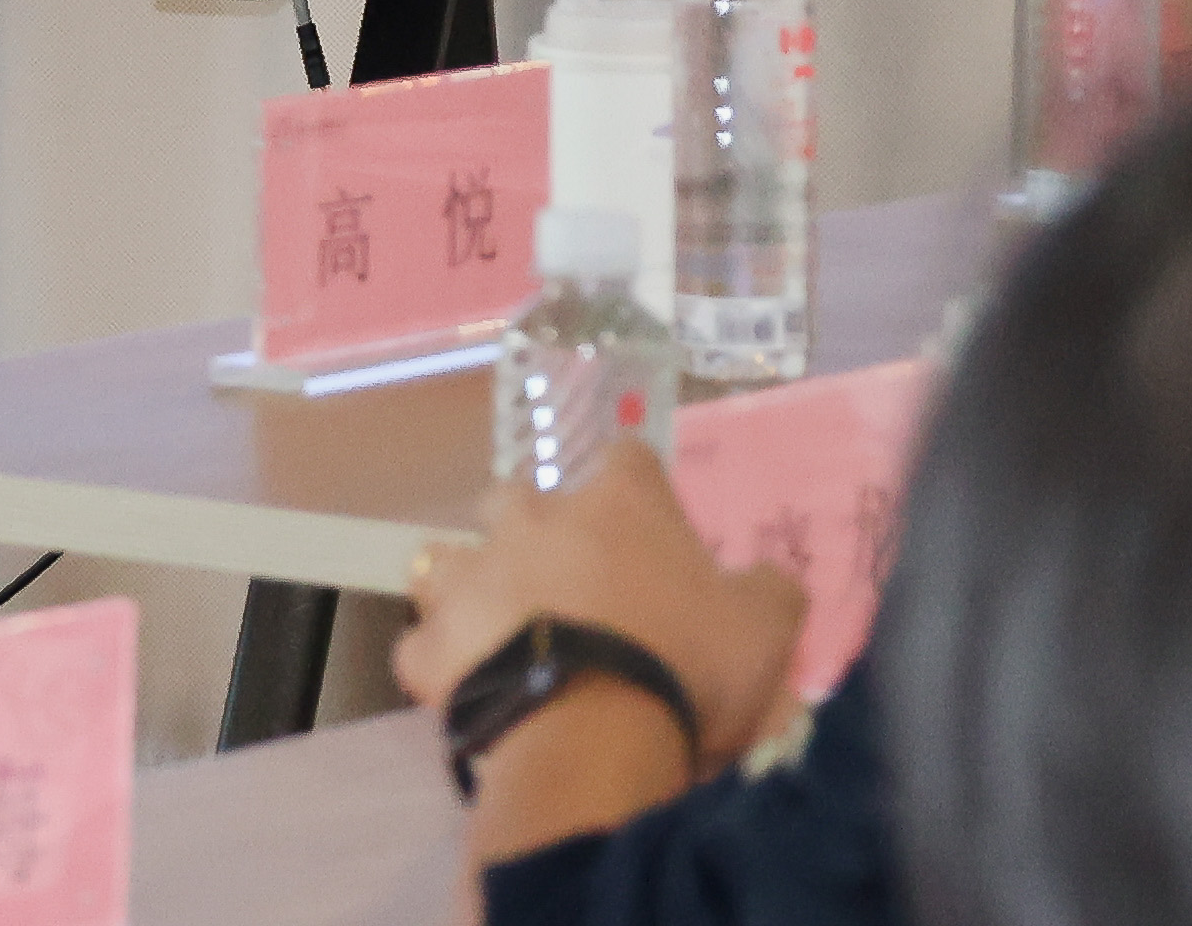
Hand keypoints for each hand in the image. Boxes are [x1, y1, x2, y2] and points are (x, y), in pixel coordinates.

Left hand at [392, 440, 805, 778]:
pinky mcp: (428, 642)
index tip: (654, 520)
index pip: (630, 460)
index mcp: (617, 505)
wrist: (593, 732)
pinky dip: (443, 661)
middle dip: (535, 527)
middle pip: (518, 497)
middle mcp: (529, 520)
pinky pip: (424, 644)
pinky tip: (468, 686)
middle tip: (569, 579)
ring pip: (448, 556)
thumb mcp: (764, 629)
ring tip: (500, 625)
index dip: (642, 487)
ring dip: (470, 582)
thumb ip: (768, 590)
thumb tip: (767, 576)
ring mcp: (468, 576)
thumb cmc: (684, 664)